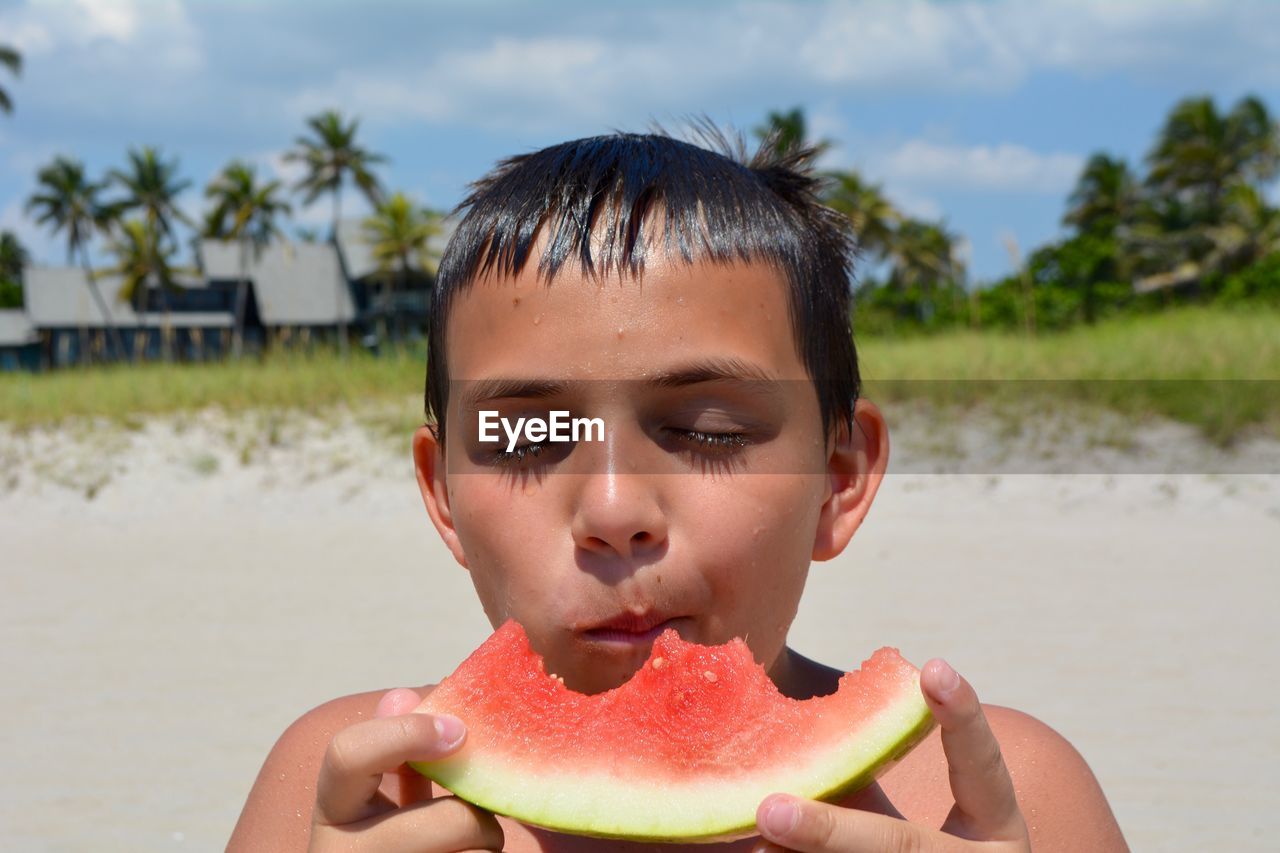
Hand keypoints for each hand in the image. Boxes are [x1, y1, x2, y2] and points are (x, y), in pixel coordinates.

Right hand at [308, 688, 504, 852]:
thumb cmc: (385, 848)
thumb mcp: (379, 806)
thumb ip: (396, 754)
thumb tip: (401, 696)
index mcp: (331, 815)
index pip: (348, 754)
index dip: (408, 732)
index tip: (457, 731)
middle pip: (448, 822)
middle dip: (480, 818)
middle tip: (482, 821)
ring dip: (487, 852)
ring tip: (470, 852)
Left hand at [752, 660, 1030, 851]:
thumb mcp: (913, 824)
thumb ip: (868, 779)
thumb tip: (786, 740)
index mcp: (996, 836)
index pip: (984, 770)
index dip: (963, 719)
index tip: (932, 667)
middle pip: (900, 847)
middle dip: (829, 834)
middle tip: (769, 810)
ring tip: (751, 837)